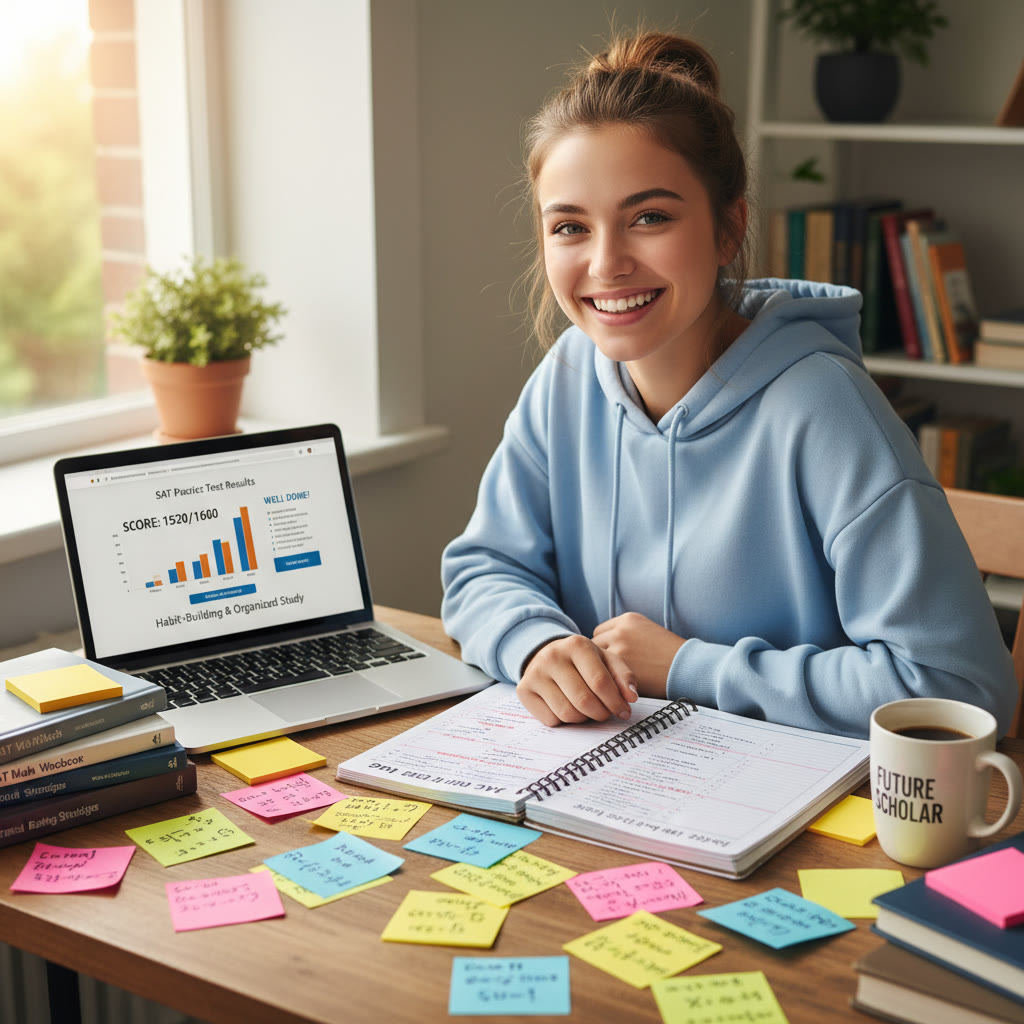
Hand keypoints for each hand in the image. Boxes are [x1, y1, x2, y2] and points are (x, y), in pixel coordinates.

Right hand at [518, 635, 637, 726]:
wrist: (548, 655)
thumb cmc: (583, 662)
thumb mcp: (606, 660)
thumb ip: (623, 676)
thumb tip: (631, 697)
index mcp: (577, 644)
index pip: (600, 682)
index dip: (615, 702)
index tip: (624, 711)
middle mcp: (553, 656)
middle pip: (584, 701)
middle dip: (600, 713)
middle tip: (605, 713)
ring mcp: (535, 673)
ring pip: (567, 713)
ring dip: (582, 719)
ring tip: (586, 709)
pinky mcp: (524, 689)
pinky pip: (550, 720)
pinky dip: (563, 721)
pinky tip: (567, 707)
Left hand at [591, 612, 685, 697]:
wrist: (689, 666)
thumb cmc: (671, 654)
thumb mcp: (648, 631)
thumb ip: (626, 635)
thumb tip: (604, 649)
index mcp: (628, 619)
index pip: (600, 632)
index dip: (603, 647)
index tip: (609, 659)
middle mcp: (620, 630)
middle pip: (594, 645)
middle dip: (599, 659)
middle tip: (606, 672)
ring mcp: (620, 648)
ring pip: (597, 661)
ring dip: (601, 671)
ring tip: (611, 681)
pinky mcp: (622, 667)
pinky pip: (605, 675)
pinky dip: (608, 682)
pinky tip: (617, 687)